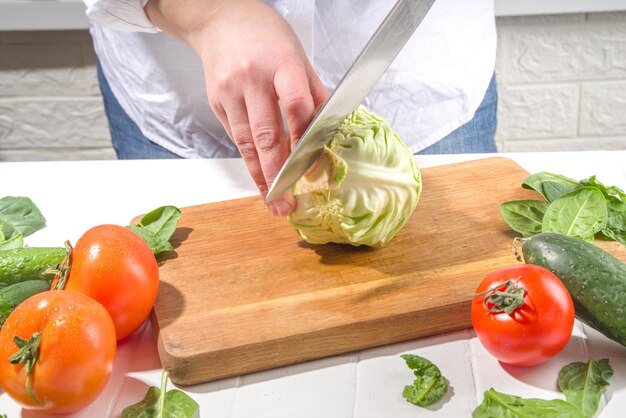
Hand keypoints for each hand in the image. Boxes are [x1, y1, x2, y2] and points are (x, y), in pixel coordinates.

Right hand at [145, 0, 328, 215]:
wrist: (220, 19)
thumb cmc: (265, 36)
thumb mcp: (298, 55)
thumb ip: (314, 92)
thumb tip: (330, 128)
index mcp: (280, 63)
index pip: (296, 106)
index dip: (304, 138)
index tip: (312, 164)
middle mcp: (252, 79)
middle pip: (266, 133)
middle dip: (278, 173)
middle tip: (288, 202)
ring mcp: (230, 92)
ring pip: (246, 142)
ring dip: (260, 176)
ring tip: (273, 201)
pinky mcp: (217, 102)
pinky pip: (235, 137)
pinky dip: (249, 160)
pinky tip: (259, 178)